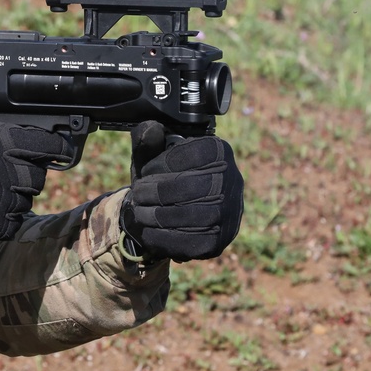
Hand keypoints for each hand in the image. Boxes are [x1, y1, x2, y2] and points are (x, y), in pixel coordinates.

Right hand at [0, 120, 71, 243]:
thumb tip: (15, 134)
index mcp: (1, 141)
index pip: (45, 143)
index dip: (56, 147)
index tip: (60, 151)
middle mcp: (8, 168)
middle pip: (39, 175)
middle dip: (29, 175)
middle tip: (11, 176)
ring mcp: (4, 198)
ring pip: (27, 200)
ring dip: (15, 197)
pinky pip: (15, 222)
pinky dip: (6, 218)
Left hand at [121, 121, 243, 262]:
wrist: (169, 213)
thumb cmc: (161, 178)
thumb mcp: (150, 157)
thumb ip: (147, 141)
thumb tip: (151, 128)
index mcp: (218, 152)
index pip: (191, 155)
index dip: (160, 164)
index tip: (147, 171)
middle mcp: (232, 182)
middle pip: (189, 187)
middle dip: (154, 191)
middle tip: (138, 194)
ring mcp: (229, 214)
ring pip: (188, 215)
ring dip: (154, 214)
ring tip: (140, 210)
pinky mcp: (218, 242)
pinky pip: (186, 241)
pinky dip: (160, 236)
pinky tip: (148, 228)